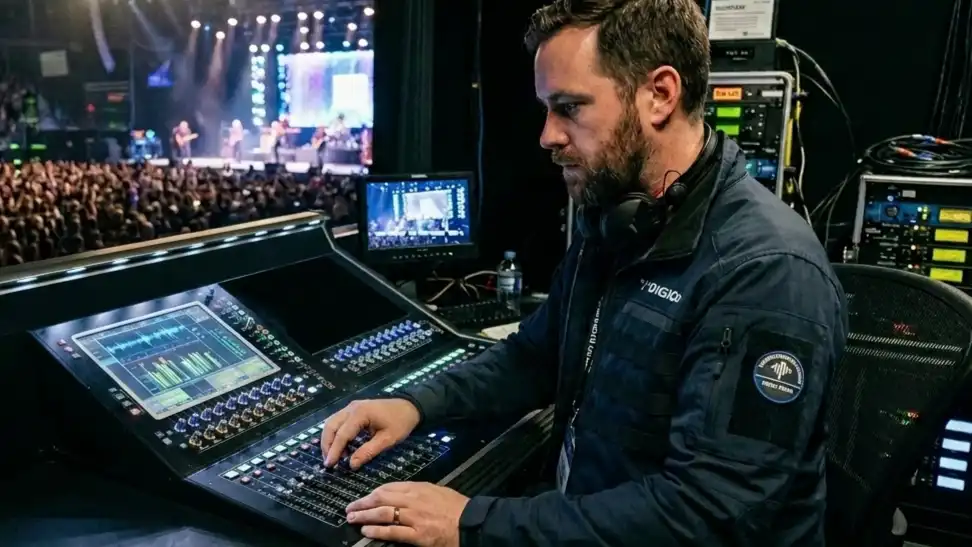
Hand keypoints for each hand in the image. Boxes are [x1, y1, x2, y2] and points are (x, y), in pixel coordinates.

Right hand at [320, 398, 419, 468]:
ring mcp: (351, 407)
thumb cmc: (400, 422)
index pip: (342, 434)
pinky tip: (342, 448)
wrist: (410, 406)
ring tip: (334, 457)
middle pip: (331, 426)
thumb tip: (351, 465)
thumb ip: (368, 452)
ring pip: (332, 423)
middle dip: (327, 445)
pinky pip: (338, 421)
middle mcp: (352, 408)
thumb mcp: (387, 439)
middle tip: (329, 463)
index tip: (330, 465)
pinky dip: (336, 434)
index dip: (335, 451)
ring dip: (330, 440)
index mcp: (360, 413)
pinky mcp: (353, 409)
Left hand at [346, 482, 468, 546]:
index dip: (372, 493)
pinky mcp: (417, 534)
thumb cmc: (456, 507)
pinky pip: (393, 532)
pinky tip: (367, 531)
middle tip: (350, 508)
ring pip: (383, 514)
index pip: (388, 488)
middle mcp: (413, 500)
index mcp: (417, 488)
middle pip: (381, 498)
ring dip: (365, 516)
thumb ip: (418, 492)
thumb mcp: (436, 491)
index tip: (363, 497)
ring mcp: (414, 518)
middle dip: (363, 503)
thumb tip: (401, 494)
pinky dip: (378, 531)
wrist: (470, 522)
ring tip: (353, 518)